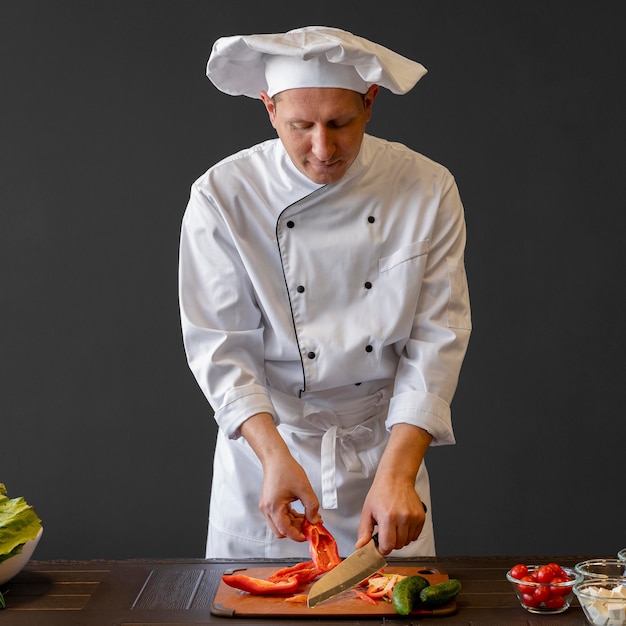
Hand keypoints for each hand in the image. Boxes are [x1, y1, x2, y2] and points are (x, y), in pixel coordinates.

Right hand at [239, 412, 320, 541]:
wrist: (275, 458)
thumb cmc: (286, 469)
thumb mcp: (304, 489)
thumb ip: (312, 507)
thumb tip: (314, 520)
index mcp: (273, 507)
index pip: (285, 530)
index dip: (298, 535)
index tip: (309, 535)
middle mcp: (267, 509)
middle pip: (281, 531)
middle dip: (296, 531)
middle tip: (310, 526)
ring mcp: (266, 507)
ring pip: (280, 524)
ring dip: (294, 524)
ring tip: (309, 517)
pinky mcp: (269, 503)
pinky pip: (279, 516)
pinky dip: (290, 517)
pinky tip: (301, 513)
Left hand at [356, 475, 426, 554]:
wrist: (396, 478)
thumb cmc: (381, 492)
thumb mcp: (367, 511)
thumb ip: (364, 531)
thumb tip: (360, 546)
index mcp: (388, 517)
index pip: (388, 546)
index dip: (382, 548)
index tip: (379, 545)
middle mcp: (403, 518)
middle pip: (398, 546)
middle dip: (391, 542)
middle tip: (386, 530)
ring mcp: (414, 518)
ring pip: (407, 542)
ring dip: (400, 538)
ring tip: (394, 525)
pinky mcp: (421, 517)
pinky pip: (415, 536)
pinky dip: (408, 534)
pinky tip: (402, 523)